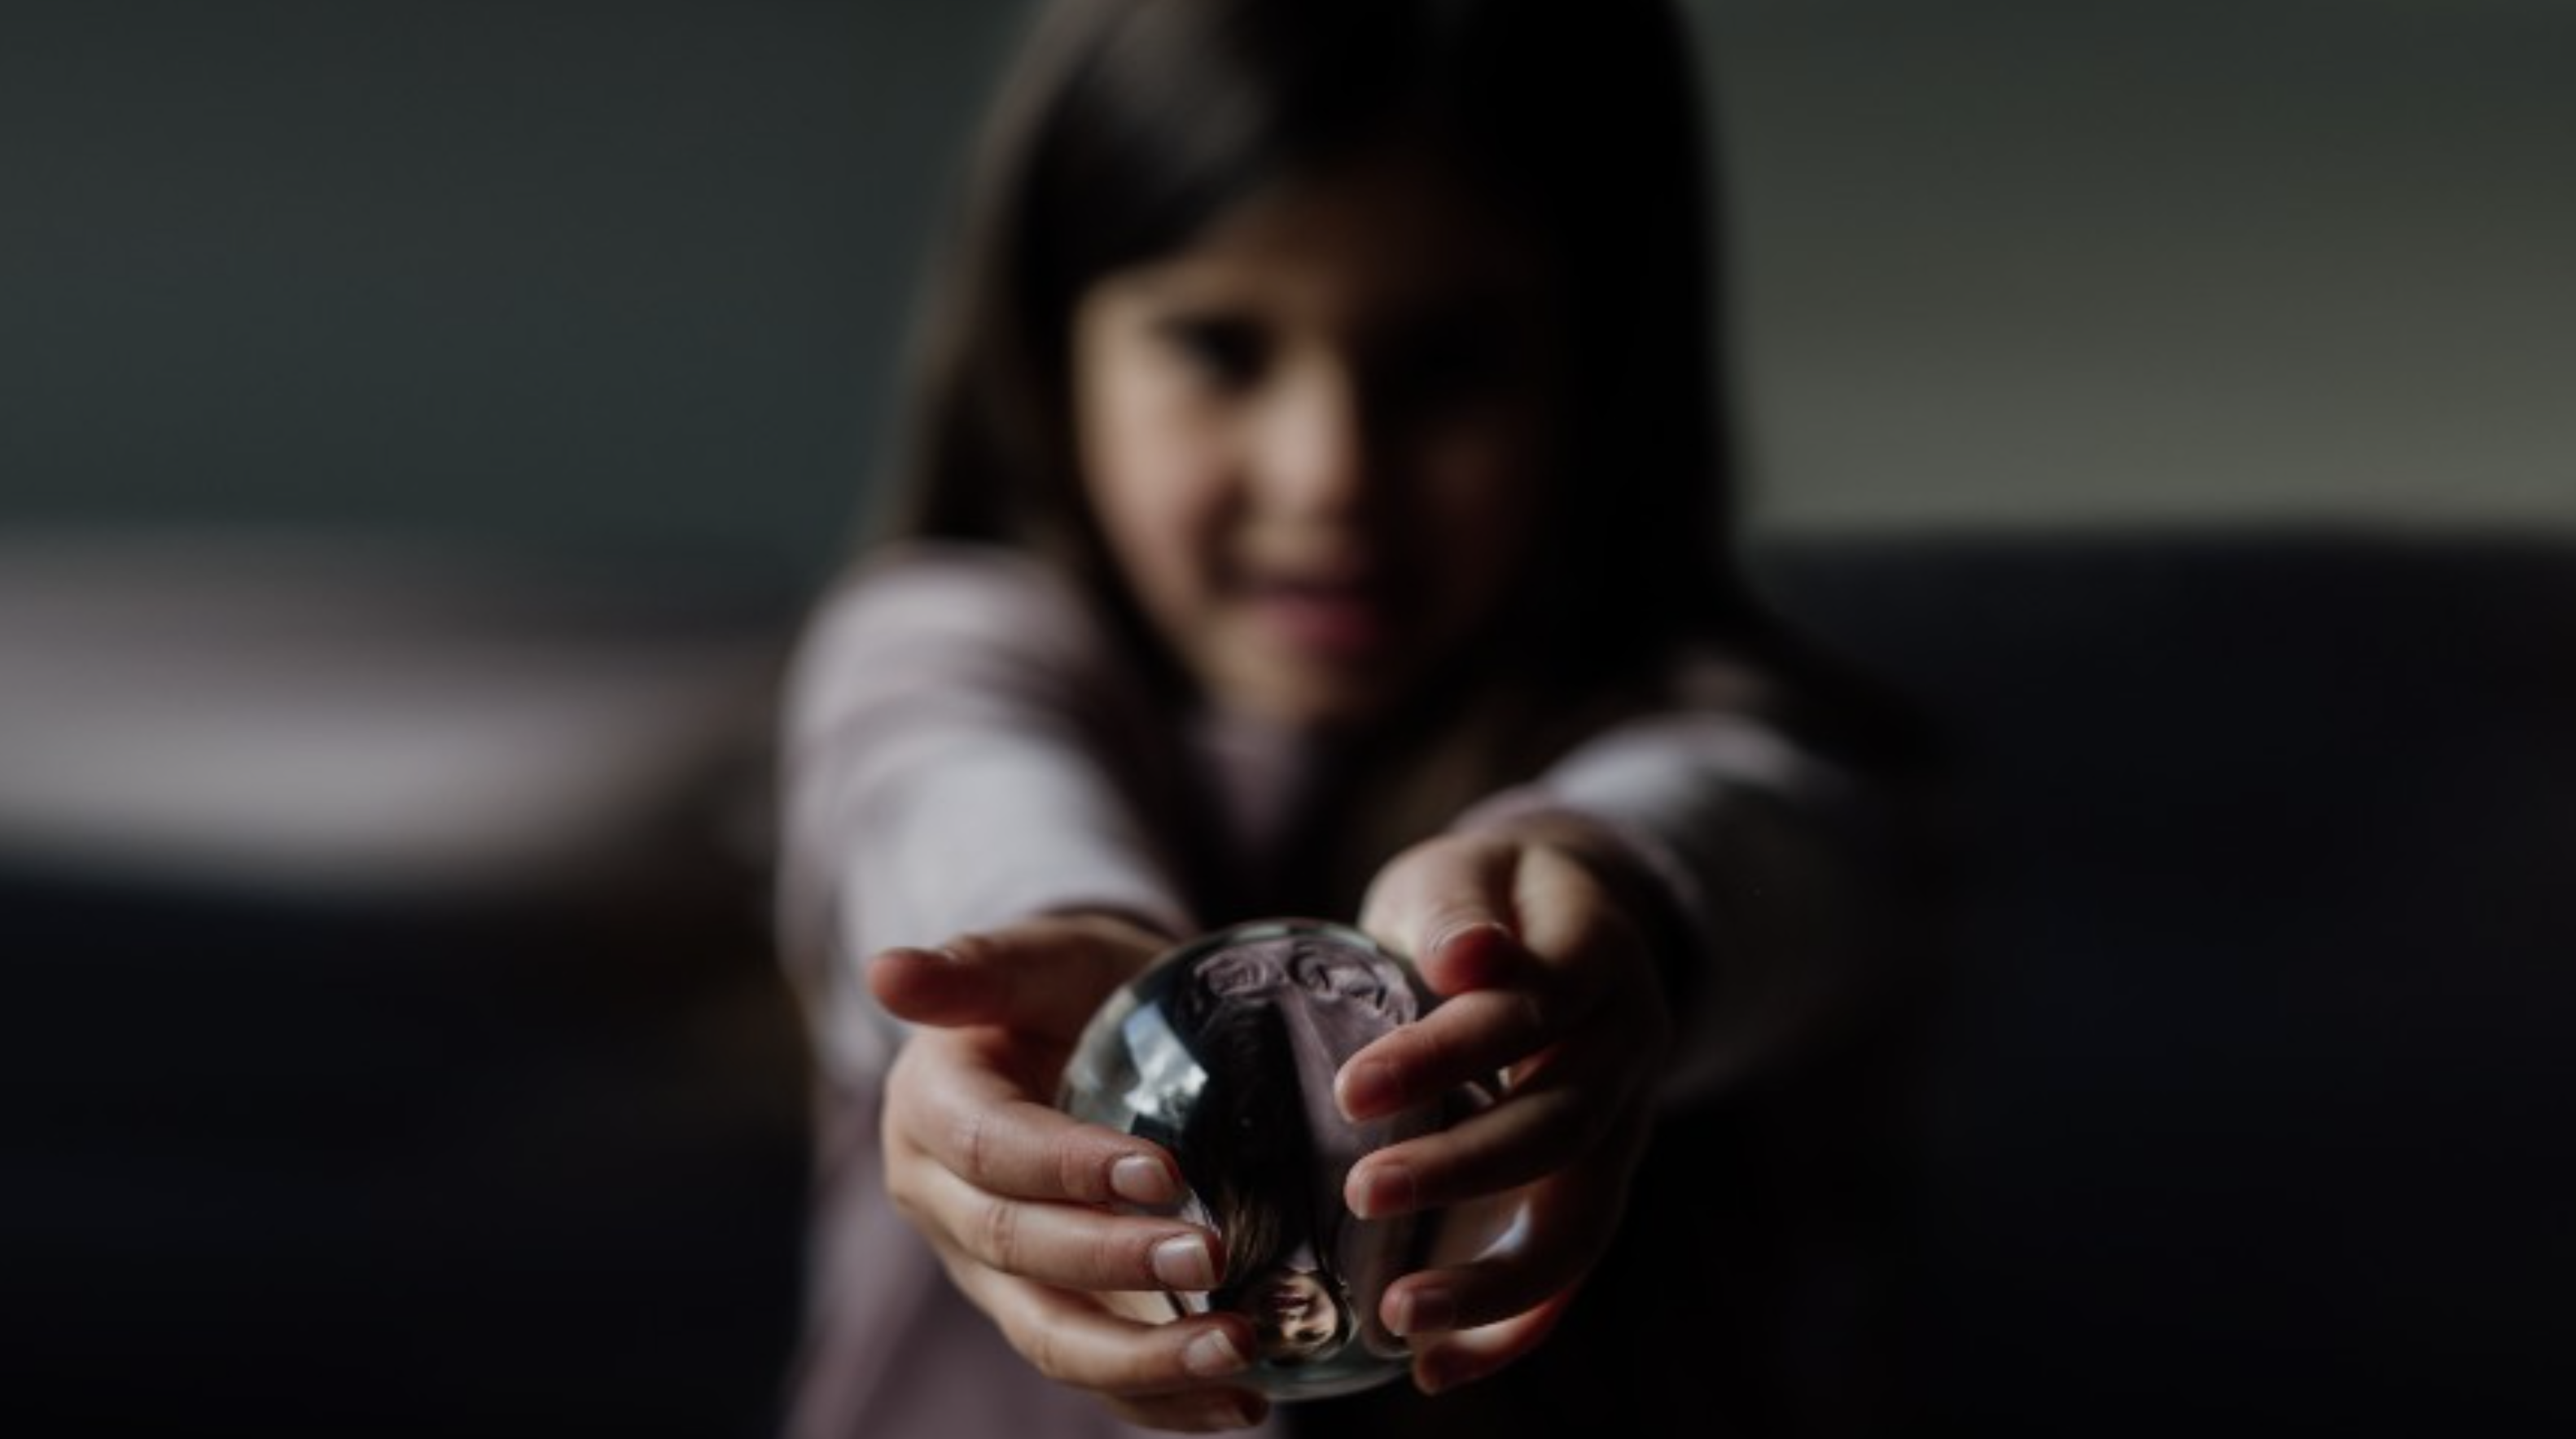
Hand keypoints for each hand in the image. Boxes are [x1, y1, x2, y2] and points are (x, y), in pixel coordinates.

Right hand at [871, 912, 1269, 1431]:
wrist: (1079, 1035)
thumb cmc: (1063, 989)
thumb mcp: (1032, 959)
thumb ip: (975, 966)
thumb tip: (885, 970)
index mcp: (930, 1112)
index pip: (990, 1150)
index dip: (1068, 1167)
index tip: (1161, 1171)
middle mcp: (947, 1205)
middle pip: (1018, 1250)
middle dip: (1114, 1263)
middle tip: (1210, 1255)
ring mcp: (993, 1272)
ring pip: (1050, 1336)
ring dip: (1143, 1361)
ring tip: (1238, 1353)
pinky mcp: (1046, 1312)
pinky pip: (1094, 1373)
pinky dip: (1162, 1400)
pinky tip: (1240, 1404)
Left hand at [1341, 819, 1673, 1394]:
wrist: (1559, 916)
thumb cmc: (1483, 898)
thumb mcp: (1463, 874)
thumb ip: (1457, 912)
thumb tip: (1469, 955)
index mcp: (1597, 960)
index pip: (1530, 1013)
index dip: (1445, 1056)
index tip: (1351, 1091)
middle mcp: (1629, 1048)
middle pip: (1561, 1126)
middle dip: (1461, 1170)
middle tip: (1361, 1193)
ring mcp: (1625, 1123)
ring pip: (1580, 1216)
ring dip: (1493, 1279)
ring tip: (1399, 1315)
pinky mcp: (1600, 1179)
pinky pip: (1573, 1266)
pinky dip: (1515, 1327)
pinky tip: (1438, 1368)